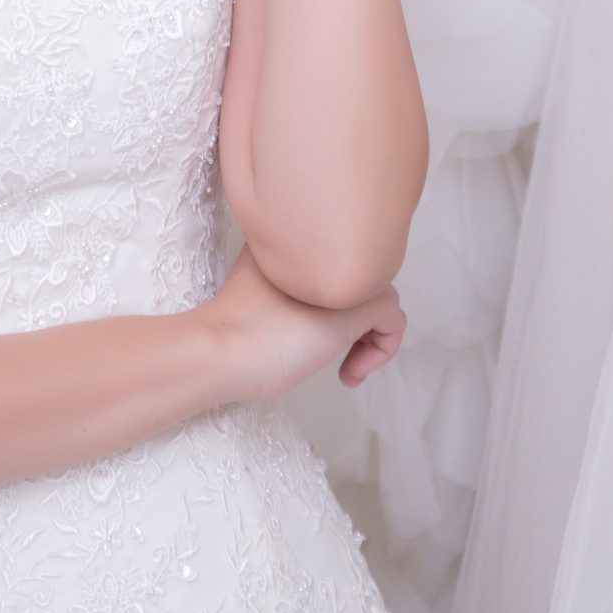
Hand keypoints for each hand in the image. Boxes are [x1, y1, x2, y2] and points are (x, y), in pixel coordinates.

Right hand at [207, 246, 405, 403]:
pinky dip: (381, 349)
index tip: (311, 331)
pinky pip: (393, 320)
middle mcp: (324, 248)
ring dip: (367, 335)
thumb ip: (283, 281)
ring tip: (346, 364)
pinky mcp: (360, 306)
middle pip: (360, 276)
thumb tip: (298, 311)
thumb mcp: (258, 289)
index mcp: (295, 240)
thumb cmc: (228, 331)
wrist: (219, 346)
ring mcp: (343, 275)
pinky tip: (350, 372)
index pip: (336, 259)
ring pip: (379, 296)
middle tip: (331, 350)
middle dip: (354, 318)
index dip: (332, 298)